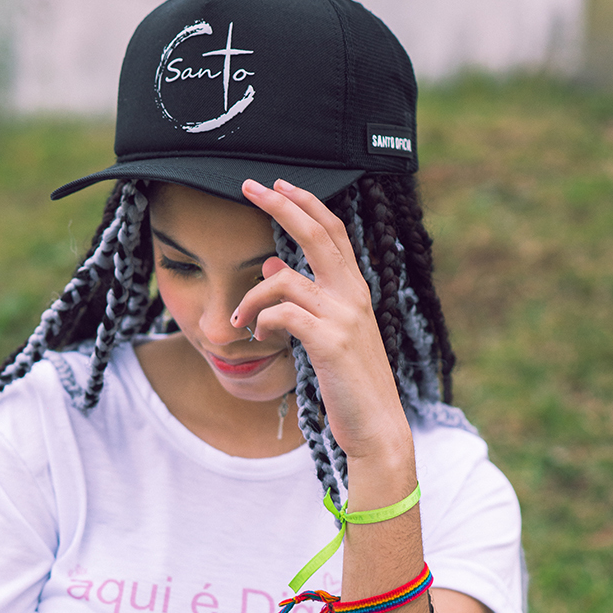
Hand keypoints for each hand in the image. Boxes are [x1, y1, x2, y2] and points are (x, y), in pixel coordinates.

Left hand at [232, 179, 412, 474]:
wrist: (376, 427)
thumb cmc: (350, 384)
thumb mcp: (326, 336)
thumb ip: (303, 300)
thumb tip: (272, 265)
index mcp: (356, 292)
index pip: (333, 232)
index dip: (306, 203)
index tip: (277, 185)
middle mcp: (354, 296)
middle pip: (317, 233)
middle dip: (281, 204)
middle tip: (249, 186)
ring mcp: (344, 318)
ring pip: (286, 279)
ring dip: (251, 298)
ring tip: (236, 322)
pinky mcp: (330, 342)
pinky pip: (283, 314)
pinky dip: (261, 321)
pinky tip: (255, 337)